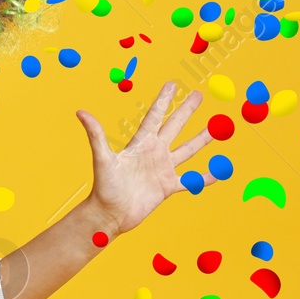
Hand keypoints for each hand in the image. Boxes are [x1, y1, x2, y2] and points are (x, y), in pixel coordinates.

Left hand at [76, 80, 214, 236]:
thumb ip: (96, 135)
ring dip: (202, 139)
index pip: (155, 116)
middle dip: (186, 111)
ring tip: (217, 128)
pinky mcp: (168, 187)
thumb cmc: (104, 187)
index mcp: (140, 143)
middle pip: (174, 126)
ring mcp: (162, 169)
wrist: (110, 214)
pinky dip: (204, 178)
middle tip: (198, 94)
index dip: (164, 100)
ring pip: (187, 150)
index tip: (172, 84)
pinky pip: (191, 181)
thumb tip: (80, 112)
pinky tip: (219, 172)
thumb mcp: (102, 159)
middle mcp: (154, 153)